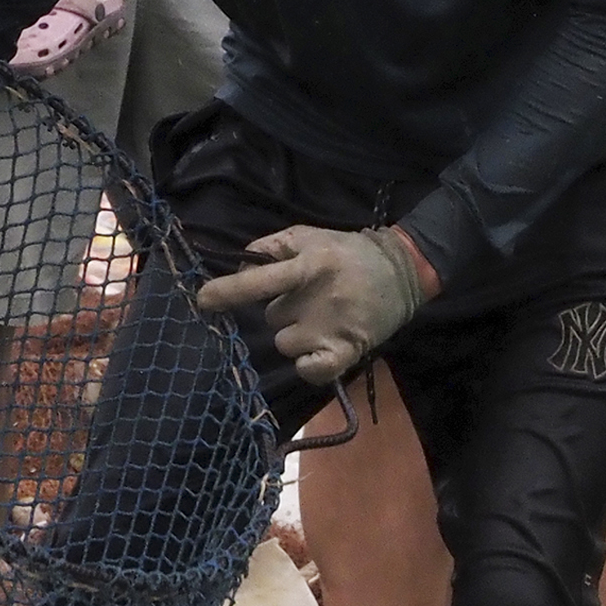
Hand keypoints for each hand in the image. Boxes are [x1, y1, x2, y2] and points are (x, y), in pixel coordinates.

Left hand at [197, 223, 429, 384]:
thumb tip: (240, 267)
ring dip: (295, 335)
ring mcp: (333, 328)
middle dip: (283, 310)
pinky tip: (320, 348)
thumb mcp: (309, 236)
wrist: (402, 271)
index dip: (229, 291)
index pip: (261, 280)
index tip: (203, 300)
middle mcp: (319, 297)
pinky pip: (309, 370)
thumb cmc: (346, 252)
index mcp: (309, 264)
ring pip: (285, 344)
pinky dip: (308, 363)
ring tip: (320, 320)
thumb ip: (271, 247)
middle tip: (309, 299)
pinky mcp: (347, 351)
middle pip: (272, 318)